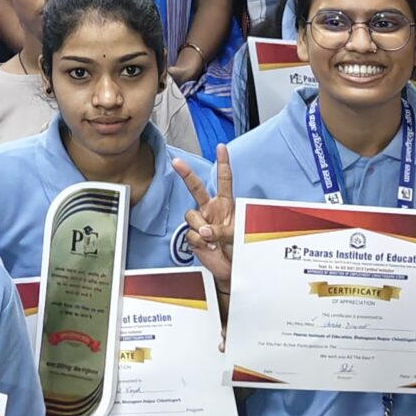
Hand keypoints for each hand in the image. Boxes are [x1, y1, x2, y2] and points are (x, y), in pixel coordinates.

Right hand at [172, 145, 234, 286]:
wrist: (231, 268)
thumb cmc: (238, 248)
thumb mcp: (237, 234)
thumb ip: (221, 230)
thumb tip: (203, 230)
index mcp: (226, 204)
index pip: (224, 180)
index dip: (223, 163)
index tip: (221, 148)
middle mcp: (211, 209)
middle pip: (196, 187)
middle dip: (186, 174)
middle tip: (177, 162)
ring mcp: (200, 222)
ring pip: (191, 215)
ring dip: (201, 227)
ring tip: (213, 240)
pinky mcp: (192, 236)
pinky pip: (190, 233)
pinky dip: (200, 242)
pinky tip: (208, 247)